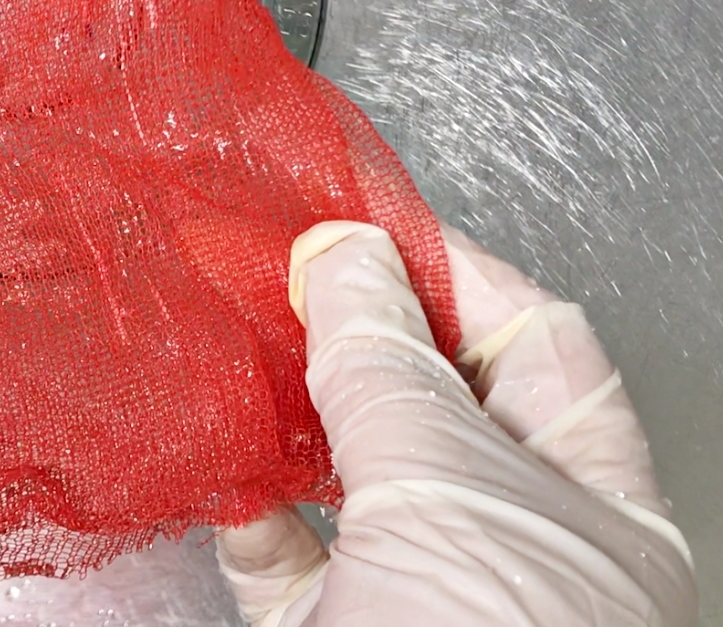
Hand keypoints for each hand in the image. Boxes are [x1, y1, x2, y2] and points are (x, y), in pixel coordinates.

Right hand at [216, 222, 696, 625]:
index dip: (451, 271)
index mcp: (591, 506)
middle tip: (292, 274)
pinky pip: (289, 561)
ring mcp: (424, 600)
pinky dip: (250, 511)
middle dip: (362, 333)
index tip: (364, 226)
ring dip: (294, 414)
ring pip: (354, 478)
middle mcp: (514, 547)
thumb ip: (388, 368)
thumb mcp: (446, 492)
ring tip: (248, 349)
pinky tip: (224, 472)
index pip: (533, 341)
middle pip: (437, 402)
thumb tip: (344, 257)